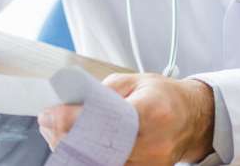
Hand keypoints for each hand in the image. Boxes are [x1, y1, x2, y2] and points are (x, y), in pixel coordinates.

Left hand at [38, 72, 214, 164]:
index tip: (50, 114)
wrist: (192, 119)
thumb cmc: (164, 97)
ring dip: (71, 150)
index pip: (106, 121)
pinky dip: (87, 159)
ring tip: (58, 133)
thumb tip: (69, 103)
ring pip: (99, 163)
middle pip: (97, 148)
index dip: (72, 120)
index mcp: (153, 111)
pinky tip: (76, 147)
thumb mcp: (136, 81)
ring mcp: (149, 164)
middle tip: (48, 122)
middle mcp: (153, 143)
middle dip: (65, 136)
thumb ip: (103, 92)